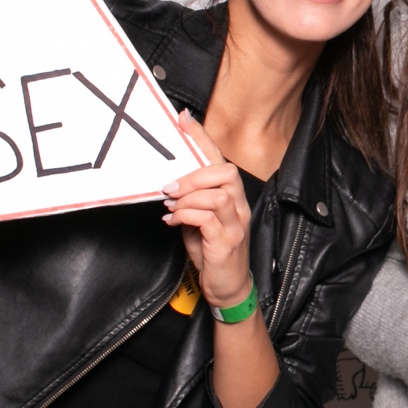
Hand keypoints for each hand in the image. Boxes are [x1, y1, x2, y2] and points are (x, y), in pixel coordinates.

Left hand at [160, 111, 251, 307]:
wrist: (227, 289)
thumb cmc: (213, 253)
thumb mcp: (198, 222)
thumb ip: (190, 201)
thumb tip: (169, 184)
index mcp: (232, 197)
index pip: (219, 160)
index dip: (202, 137)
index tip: (183, 119)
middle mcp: (239, 206)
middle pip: (225, 172)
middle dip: (194, 175)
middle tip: (171, 188)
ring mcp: (236, 224)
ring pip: (216, 194)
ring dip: (187, 198)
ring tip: (171, 208)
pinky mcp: (228, 242)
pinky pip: (207, 218)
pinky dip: (186, 216)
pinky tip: (174, 222)